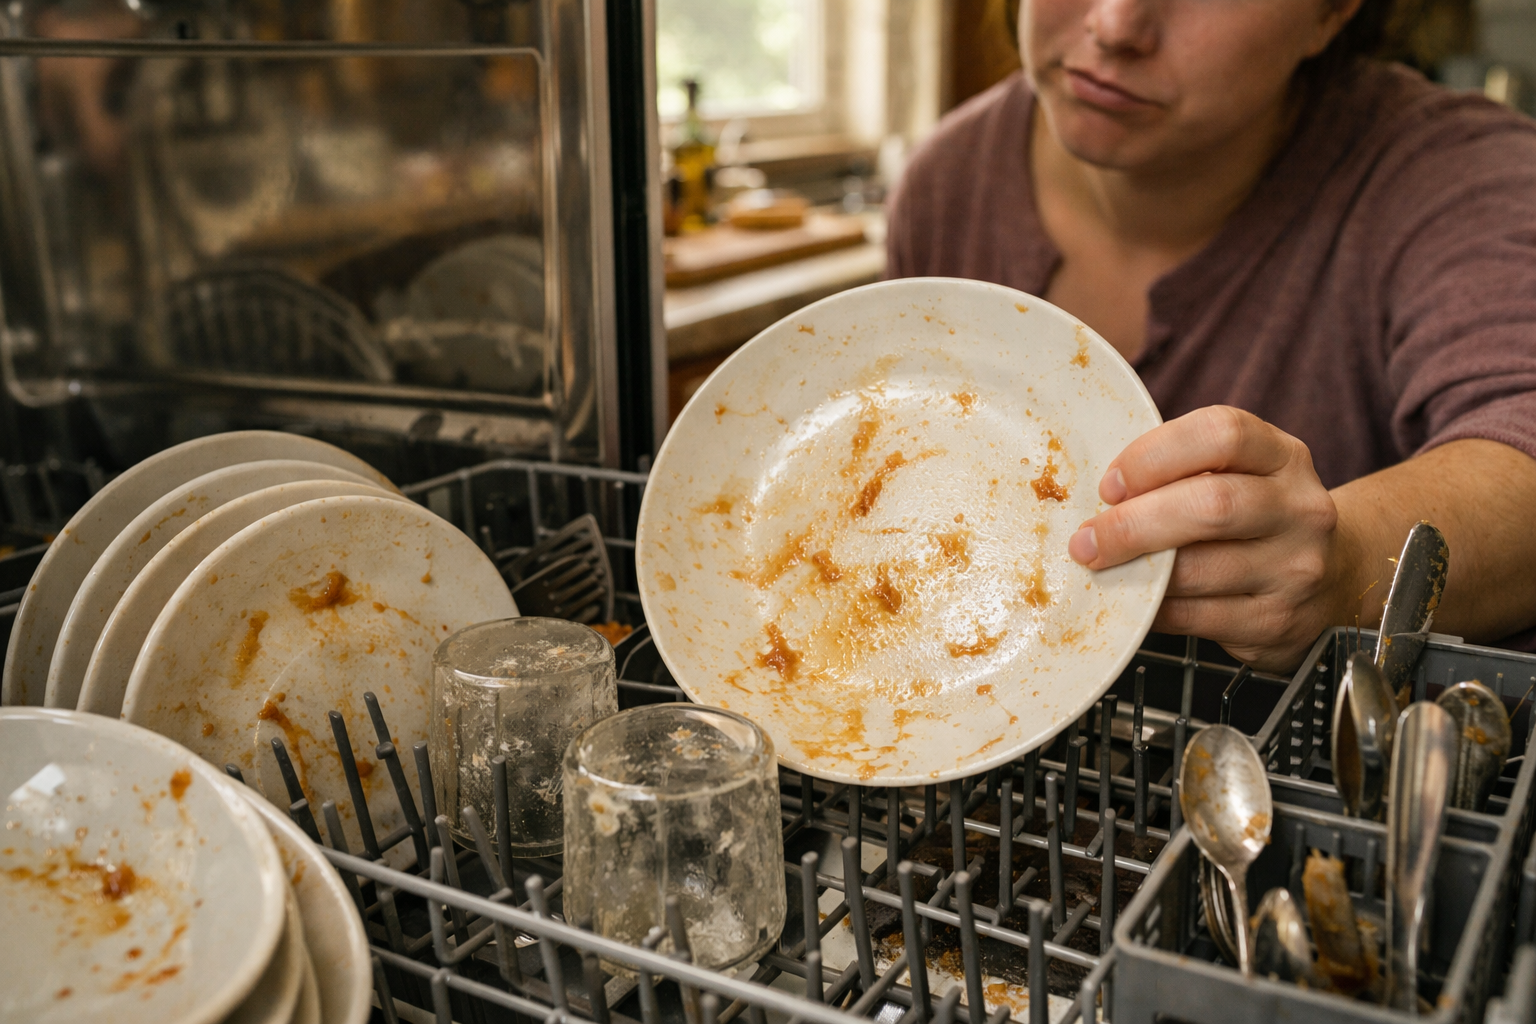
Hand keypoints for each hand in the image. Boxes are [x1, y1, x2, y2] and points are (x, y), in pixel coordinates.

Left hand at [1066, 406, 1351, 671]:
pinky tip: (1135, 600)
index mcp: (1283, 457)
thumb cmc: (1259, 517)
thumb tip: (1099, 494)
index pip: (1222, 434)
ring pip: (1197, 570)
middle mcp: (1299, 509)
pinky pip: (1194, 618)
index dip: (1154, 455)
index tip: (1110, 483)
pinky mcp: (1277, 622)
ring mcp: (1295, 569)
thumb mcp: (1241, 474)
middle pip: (1211, 505)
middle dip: (1132, 524)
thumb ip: (1182, 472)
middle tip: (1085, 539)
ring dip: (1135, 572)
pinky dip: (1152, 611)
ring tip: (1102, 568)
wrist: (1337, 575)